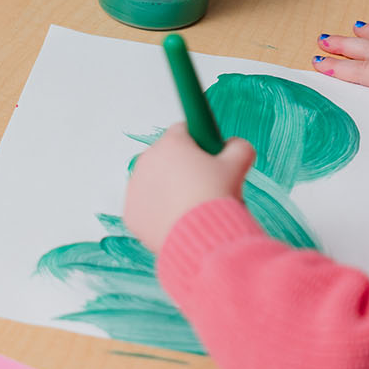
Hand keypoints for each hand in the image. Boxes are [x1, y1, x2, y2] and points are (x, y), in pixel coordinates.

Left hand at [123, 124, 254, 254]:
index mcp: (170, 144)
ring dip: (170, 190)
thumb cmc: (215, 197)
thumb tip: (235, 145)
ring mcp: (134, 188)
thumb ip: (238, 147)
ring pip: (155, 182)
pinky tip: (179, 221)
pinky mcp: (131, 214)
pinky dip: (160, 213)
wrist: (201, 237)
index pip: (183, 131)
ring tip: (193, 207)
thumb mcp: (237, 165)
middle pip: (167, 158)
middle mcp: (146, 161)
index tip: (211, 159)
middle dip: (184, 168)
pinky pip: (146, 208)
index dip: (200, 145)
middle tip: (205, 187)